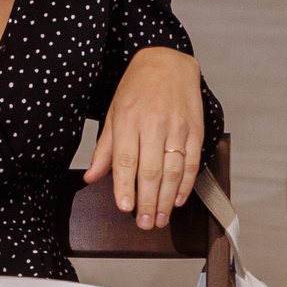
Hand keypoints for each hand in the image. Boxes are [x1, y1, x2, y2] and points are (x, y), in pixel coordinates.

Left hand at [83, 46, 203, 228]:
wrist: (167, 63)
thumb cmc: (135, 89)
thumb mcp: (113, 114)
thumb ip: (104, 149)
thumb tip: (92, 178)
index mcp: (128, 120)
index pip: (125, 160)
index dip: (125, 186)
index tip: (125, 208)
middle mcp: (153, 125)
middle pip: (151, 170)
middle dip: (148, 201)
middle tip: (146, 223)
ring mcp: (177, 127)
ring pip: (173, 170)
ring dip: (168, 199)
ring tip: (161, 219)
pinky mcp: (195, 129)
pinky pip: (192, 162)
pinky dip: (187, 184)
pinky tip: (179, 199)